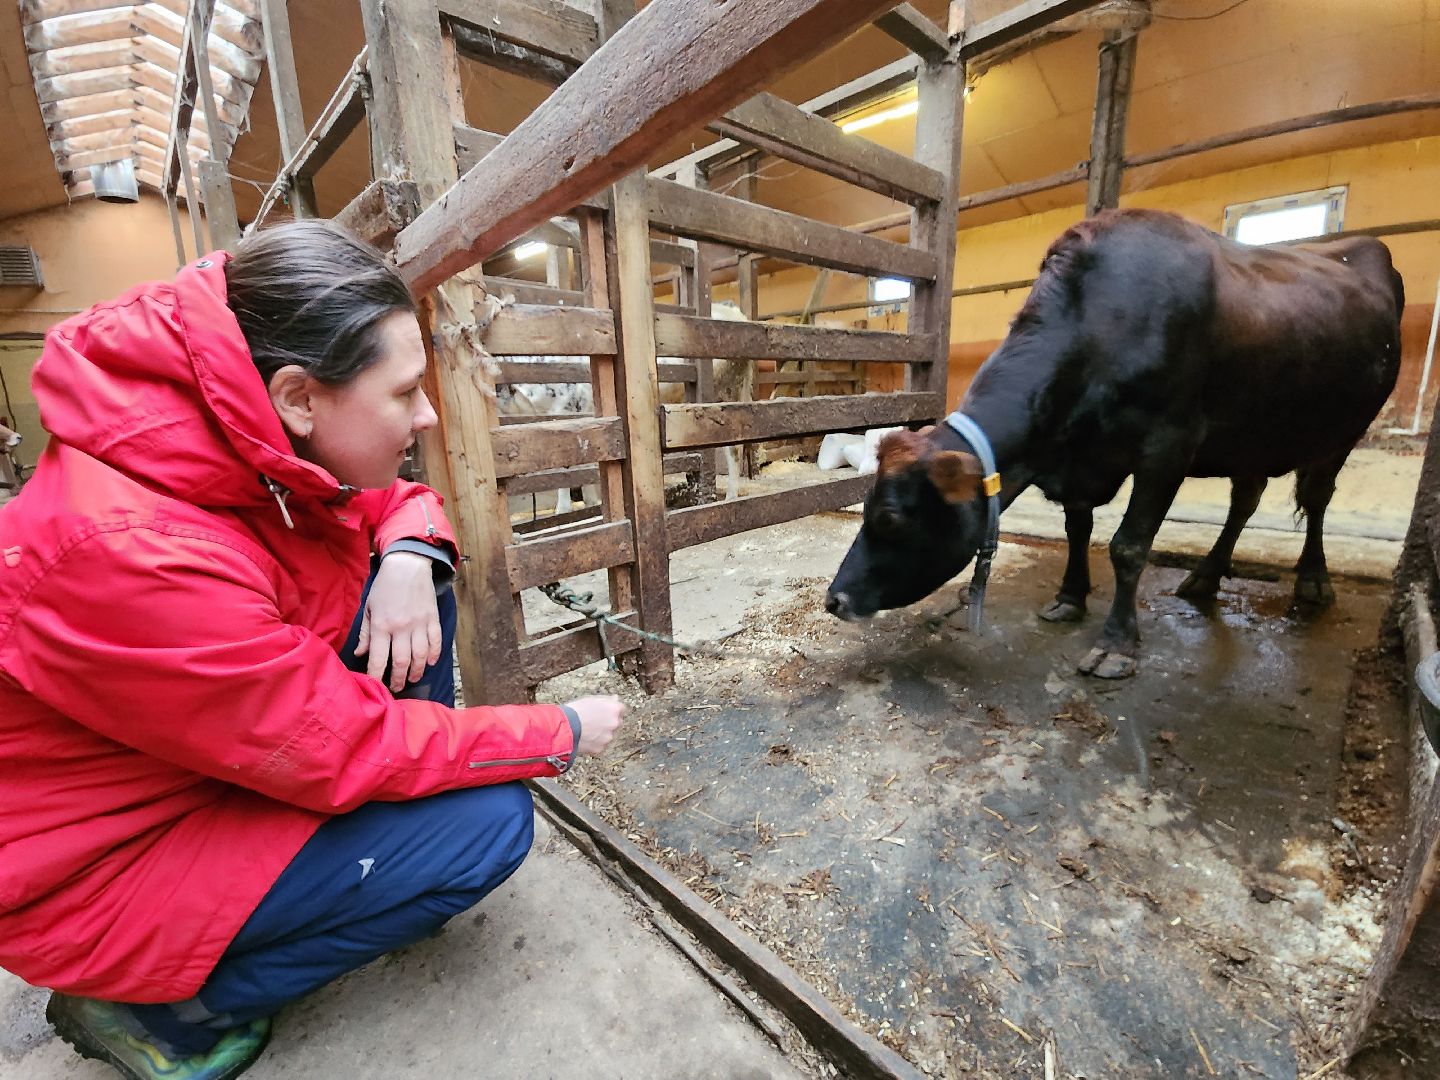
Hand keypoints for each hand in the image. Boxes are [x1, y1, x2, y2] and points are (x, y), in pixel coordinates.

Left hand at [356, 552, 440, 692]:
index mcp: (382, 625)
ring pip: (421, 656)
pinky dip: (434, 655)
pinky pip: (436, 642)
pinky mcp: (433, 619)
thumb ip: (366, 633)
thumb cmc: (385, 587)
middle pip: (402, 662)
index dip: (377, 676)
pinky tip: (429, 663)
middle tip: (397, 687)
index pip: (379, 658)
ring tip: (412, 679)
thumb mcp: (369, 608)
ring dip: (417, 671)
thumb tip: (360, 653)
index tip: (376, 687)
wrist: (408, 565)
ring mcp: (420, 624)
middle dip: (399, 679)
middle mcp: (401, 628)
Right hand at [565, 696, 625, 755]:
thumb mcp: (590, 700)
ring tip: (586, 731)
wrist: (563, 729)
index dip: (611, 710)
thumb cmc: (574, 712)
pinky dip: (594, 743)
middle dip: (608, 723)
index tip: (604, 712)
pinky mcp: (600, 749)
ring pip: (608, 735)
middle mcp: (614, 724)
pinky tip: (584, 739)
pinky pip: (599, 745)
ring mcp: (608, 738)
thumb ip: (606, 700)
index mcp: (614, 709)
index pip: (620, 709)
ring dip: (601, 734)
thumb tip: (615, 698)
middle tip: (593, 722)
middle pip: (616, 723)